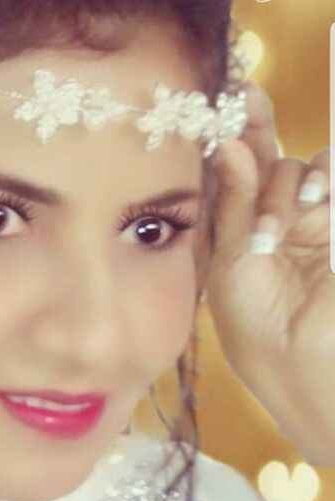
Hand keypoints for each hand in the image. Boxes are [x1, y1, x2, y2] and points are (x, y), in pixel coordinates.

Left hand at [200, 81, 333, 465]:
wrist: (309, 364)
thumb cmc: (255, 325)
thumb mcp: (230, 263)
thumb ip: (234, 203)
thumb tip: (230, 143)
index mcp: (234, 236)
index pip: (229, 178)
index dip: (225, 140)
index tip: (217, 103)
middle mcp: (270, 224)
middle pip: (264, 161)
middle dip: (255, 127)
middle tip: (243, 97)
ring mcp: (309, 223)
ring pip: (298, 171)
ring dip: (284, 185)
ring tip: (276, 229)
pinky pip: (331, 181)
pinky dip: (322, 179)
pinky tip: (312, 202)